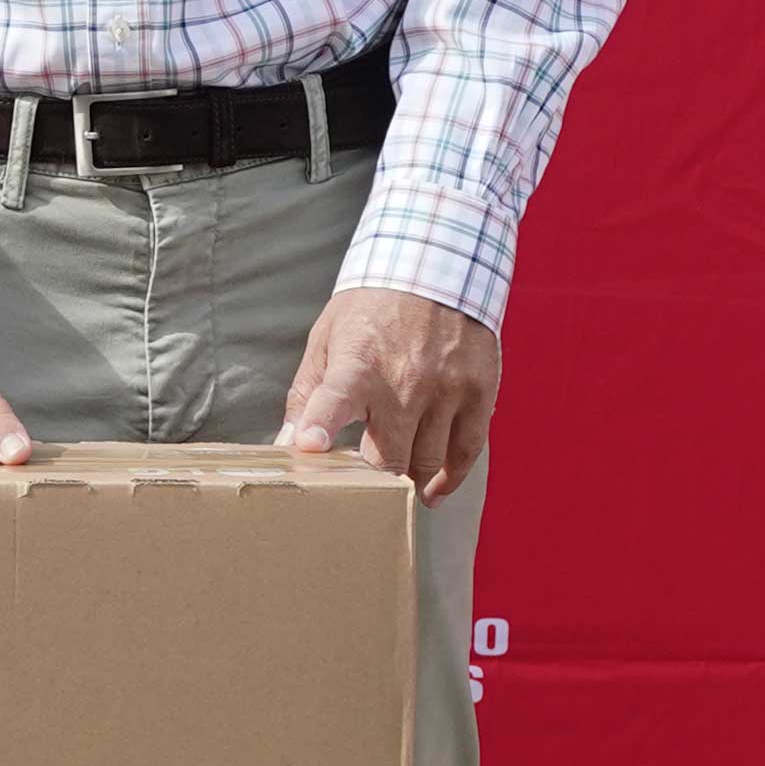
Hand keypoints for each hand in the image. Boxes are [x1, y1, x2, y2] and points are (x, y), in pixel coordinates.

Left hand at [280, 286, 496, 498]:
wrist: (435, 269)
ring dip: (409, 483)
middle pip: (387, 455)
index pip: (334, 400)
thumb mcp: (327, 340)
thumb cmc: (371, 311)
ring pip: (428, 460)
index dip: (320, 426)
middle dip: (372, 482)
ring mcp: (446, 389)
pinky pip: (466, 450)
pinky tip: (433, 489)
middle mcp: (404, 381)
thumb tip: (287, 446)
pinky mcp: (478, 392)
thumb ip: (307, 397)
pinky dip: (449, 477)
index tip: (308, 448)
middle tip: (362, 496)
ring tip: (396, 495)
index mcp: (357, 365)